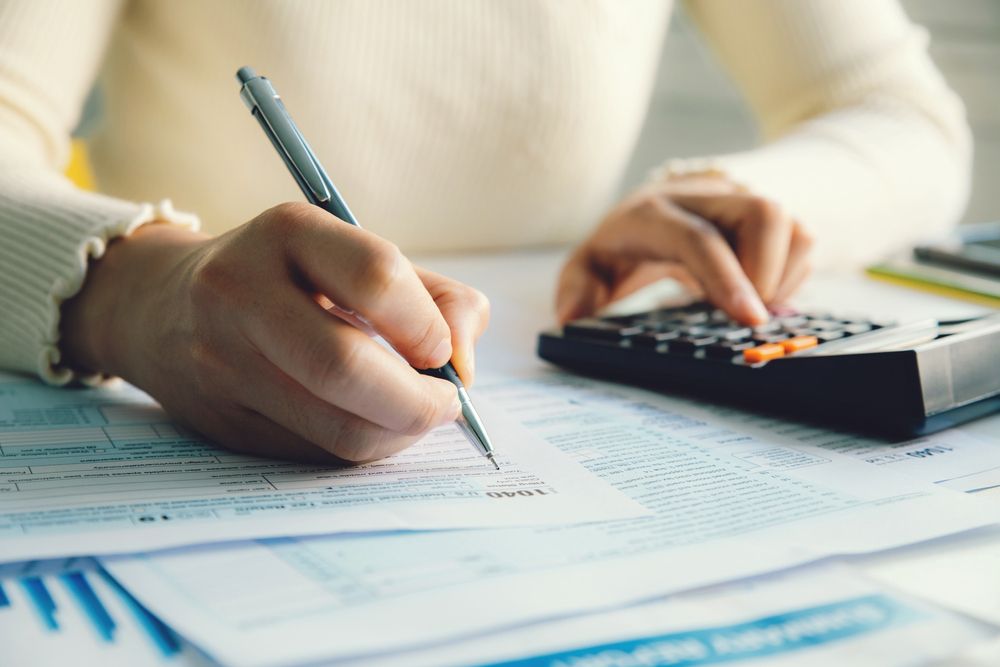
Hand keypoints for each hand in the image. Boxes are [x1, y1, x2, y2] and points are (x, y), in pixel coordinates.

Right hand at [60, 202, 489, 463]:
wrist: (165, 307)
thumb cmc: (291, 278)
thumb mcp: (358, 257)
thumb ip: (435, 297)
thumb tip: (463, 365)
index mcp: (288, 232)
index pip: (376, 278)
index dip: (427, 326)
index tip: (444, 352)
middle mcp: (242, 291)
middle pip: (345, 366)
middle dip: (417, 401)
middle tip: (446, 404)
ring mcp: (223, 360)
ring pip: (334, 425)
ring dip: (398, 433)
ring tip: (416, 414)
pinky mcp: (223, 420)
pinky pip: (316, 451)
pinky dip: (364, 446)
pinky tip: (373, 424)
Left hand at [556, 177, 813, 324]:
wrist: (656, 207)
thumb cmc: (623, 246)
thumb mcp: (589, 267)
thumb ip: (577, 289)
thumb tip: (571, 318)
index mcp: (653, 212)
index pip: (698, 238)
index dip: (727, 278)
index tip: (749, 320)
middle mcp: (703, 196)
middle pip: (763, 213)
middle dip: (766, 272)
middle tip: (746, 316)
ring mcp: (741, 201)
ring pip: (793, 225)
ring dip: (782, 276)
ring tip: (748, 305)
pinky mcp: (769, 214)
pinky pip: (804, 240)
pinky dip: (792, 275)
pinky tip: (760, 293)